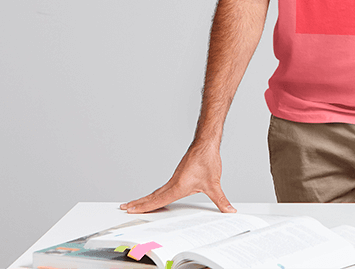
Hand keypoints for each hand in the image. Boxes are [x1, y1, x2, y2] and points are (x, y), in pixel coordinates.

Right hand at [120, 143, 235, 213]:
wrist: (205, 143)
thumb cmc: (207, 160)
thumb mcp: (214, 184)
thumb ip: (221, 200)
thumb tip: (229, 211)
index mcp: (178, 187)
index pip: (158, 201)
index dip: (144, 207)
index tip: (131, 210)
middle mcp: (173, 183)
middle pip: (152, 196)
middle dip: (139, 204)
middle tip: (124, 208)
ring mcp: (175, 178)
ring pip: (157, 191)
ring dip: (145, 199)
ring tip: (134, 204)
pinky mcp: (178, 175)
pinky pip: (163, 187)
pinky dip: (155, 194)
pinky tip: (156, 196)